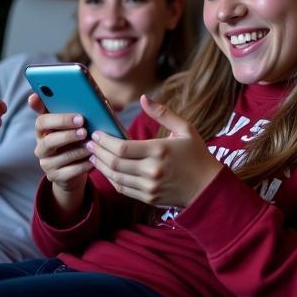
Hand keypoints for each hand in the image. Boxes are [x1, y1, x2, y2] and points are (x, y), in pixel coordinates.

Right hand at [32, 94, 93, 193]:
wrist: (73, 169)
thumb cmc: (76, 140)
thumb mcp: (73, 125)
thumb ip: (75, 111)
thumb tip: (93, 98)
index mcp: (43, 130)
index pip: (41, 122)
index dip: (58, 119)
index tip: (77, 117)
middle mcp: (41, 147)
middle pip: (48, 140)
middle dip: (68, 134)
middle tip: (84, 129)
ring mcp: (46, 163)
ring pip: (61, 157)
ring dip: (78, 150)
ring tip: (92, 145)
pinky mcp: (55, 177)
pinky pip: (70, 171)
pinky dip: (83, 165)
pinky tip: (93, 159)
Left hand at [86, 94, 220, 208]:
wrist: (207, 188)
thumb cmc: (196, 155)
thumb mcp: (185, 129)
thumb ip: (163, 113)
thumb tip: (143, 98)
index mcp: (159, 150)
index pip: (122, 148)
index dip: (104, 142)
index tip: (95, 134)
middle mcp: (152, 170)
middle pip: (115, 163)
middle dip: (98, 153)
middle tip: (89, 144)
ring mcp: (149, 187)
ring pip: (115, 177)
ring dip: (100, 167)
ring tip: (93, 156)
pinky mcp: (147, 198)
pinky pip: (122, 189)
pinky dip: (111, 178)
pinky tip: (106, 169)